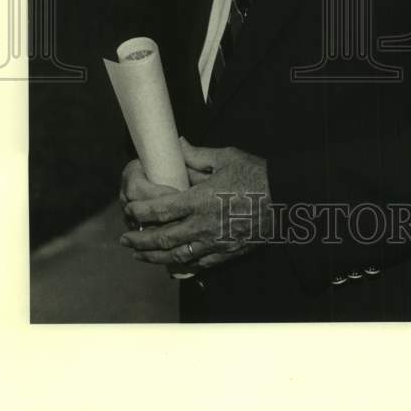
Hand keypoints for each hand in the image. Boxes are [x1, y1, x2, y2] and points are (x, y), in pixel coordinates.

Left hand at [119, 143, 271, 271]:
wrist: (285, 200)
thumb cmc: (256, 175)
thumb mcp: (227, 157)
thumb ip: (197, 156)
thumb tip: (178, 145)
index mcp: (200, 200)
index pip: (160, 211)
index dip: (139, 213)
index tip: (128, 212)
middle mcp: (202, 225)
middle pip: (162, 239)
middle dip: (139, 241)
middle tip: (125, 240)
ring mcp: (213, 243)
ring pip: (175, 256)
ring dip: (153, 257)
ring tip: (140, 255)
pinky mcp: (225, 253)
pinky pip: (197, 264)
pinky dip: (180, 266)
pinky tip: (170, 265)